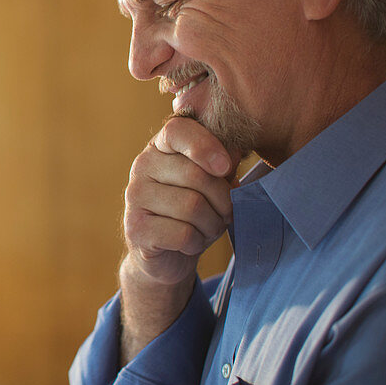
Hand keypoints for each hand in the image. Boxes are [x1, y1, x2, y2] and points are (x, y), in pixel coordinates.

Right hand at [119, 116, 238, 360]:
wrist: (166, 255)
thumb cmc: (199, 209)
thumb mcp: (212, 179)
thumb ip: (223, 160)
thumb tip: (250, 158)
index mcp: (162, 147)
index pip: (178, 128)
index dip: (206, 146)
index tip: (227, 165)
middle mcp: (143, 168)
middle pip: (198, 177)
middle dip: (222, 200)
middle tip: (221, 212)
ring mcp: (135, 200)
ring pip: (194, 207)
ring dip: (211, 225)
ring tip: (205, 229)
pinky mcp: (136, 232)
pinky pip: (181, 236)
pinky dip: (195, 244)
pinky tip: (187, 245)